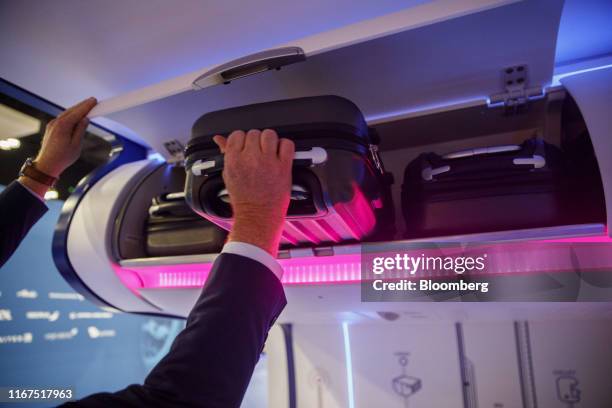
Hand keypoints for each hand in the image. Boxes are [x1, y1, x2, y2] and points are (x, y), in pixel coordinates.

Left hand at [18, 97, 96, 198]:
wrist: (47, 165)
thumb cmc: (62, 157)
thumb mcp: (76, 144)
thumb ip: (81, 130)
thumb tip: (85, 120)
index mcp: (63, 126)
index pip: (78, 112)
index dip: (87, 106)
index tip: (94, 101)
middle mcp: (56, 123)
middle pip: (72, 110)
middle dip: (82, 105)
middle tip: (92, 101)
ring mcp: (52, 125)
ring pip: (66, 113)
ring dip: (76, 110)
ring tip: (86, 107)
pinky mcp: (51, 128)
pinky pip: (62, 118)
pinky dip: (70, 115)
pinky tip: (75, 116)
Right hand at [213, 129, 294, 255]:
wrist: (258, 215)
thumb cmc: (244, 199)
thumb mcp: (228, 175)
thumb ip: (226, 154)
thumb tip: (220, 140)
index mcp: (234, 159)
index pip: (237, 134)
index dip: (242, 139)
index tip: (246, 146)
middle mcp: (251, 158)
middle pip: (254, 133)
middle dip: (256, 142)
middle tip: (258, 153)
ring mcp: (268, 161)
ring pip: (270, 134)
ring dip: (270, 141)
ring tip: (269, 152)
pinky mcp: (283, 166)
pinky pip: (287, 144)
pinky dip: (285, 146)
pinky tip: (281, 154)